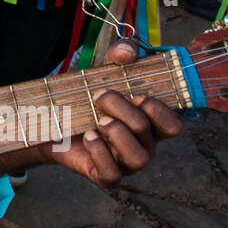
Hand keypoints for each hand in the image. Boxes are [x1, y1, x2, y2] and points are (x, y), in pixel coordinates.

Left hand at [38, 40, 183, 187]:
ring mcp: (125, 163)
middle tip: (100, 96)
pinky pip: (112, 175)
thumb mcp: (105, 70)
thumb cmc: (89, 96)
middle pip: (148, 133)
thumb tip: (128, 52)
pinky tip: (88, 135)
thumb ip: (119, 54)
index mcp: (151, 123)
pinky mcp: (105, 176)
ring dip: (117, 133)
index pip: (174, 126)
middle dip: (123, 110)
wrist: (54, 119)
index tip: (136, 94)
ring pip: (139, 158)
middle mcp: (144, 145)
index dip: (159, 110)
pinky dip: (99, 152)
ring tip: (98, 120)